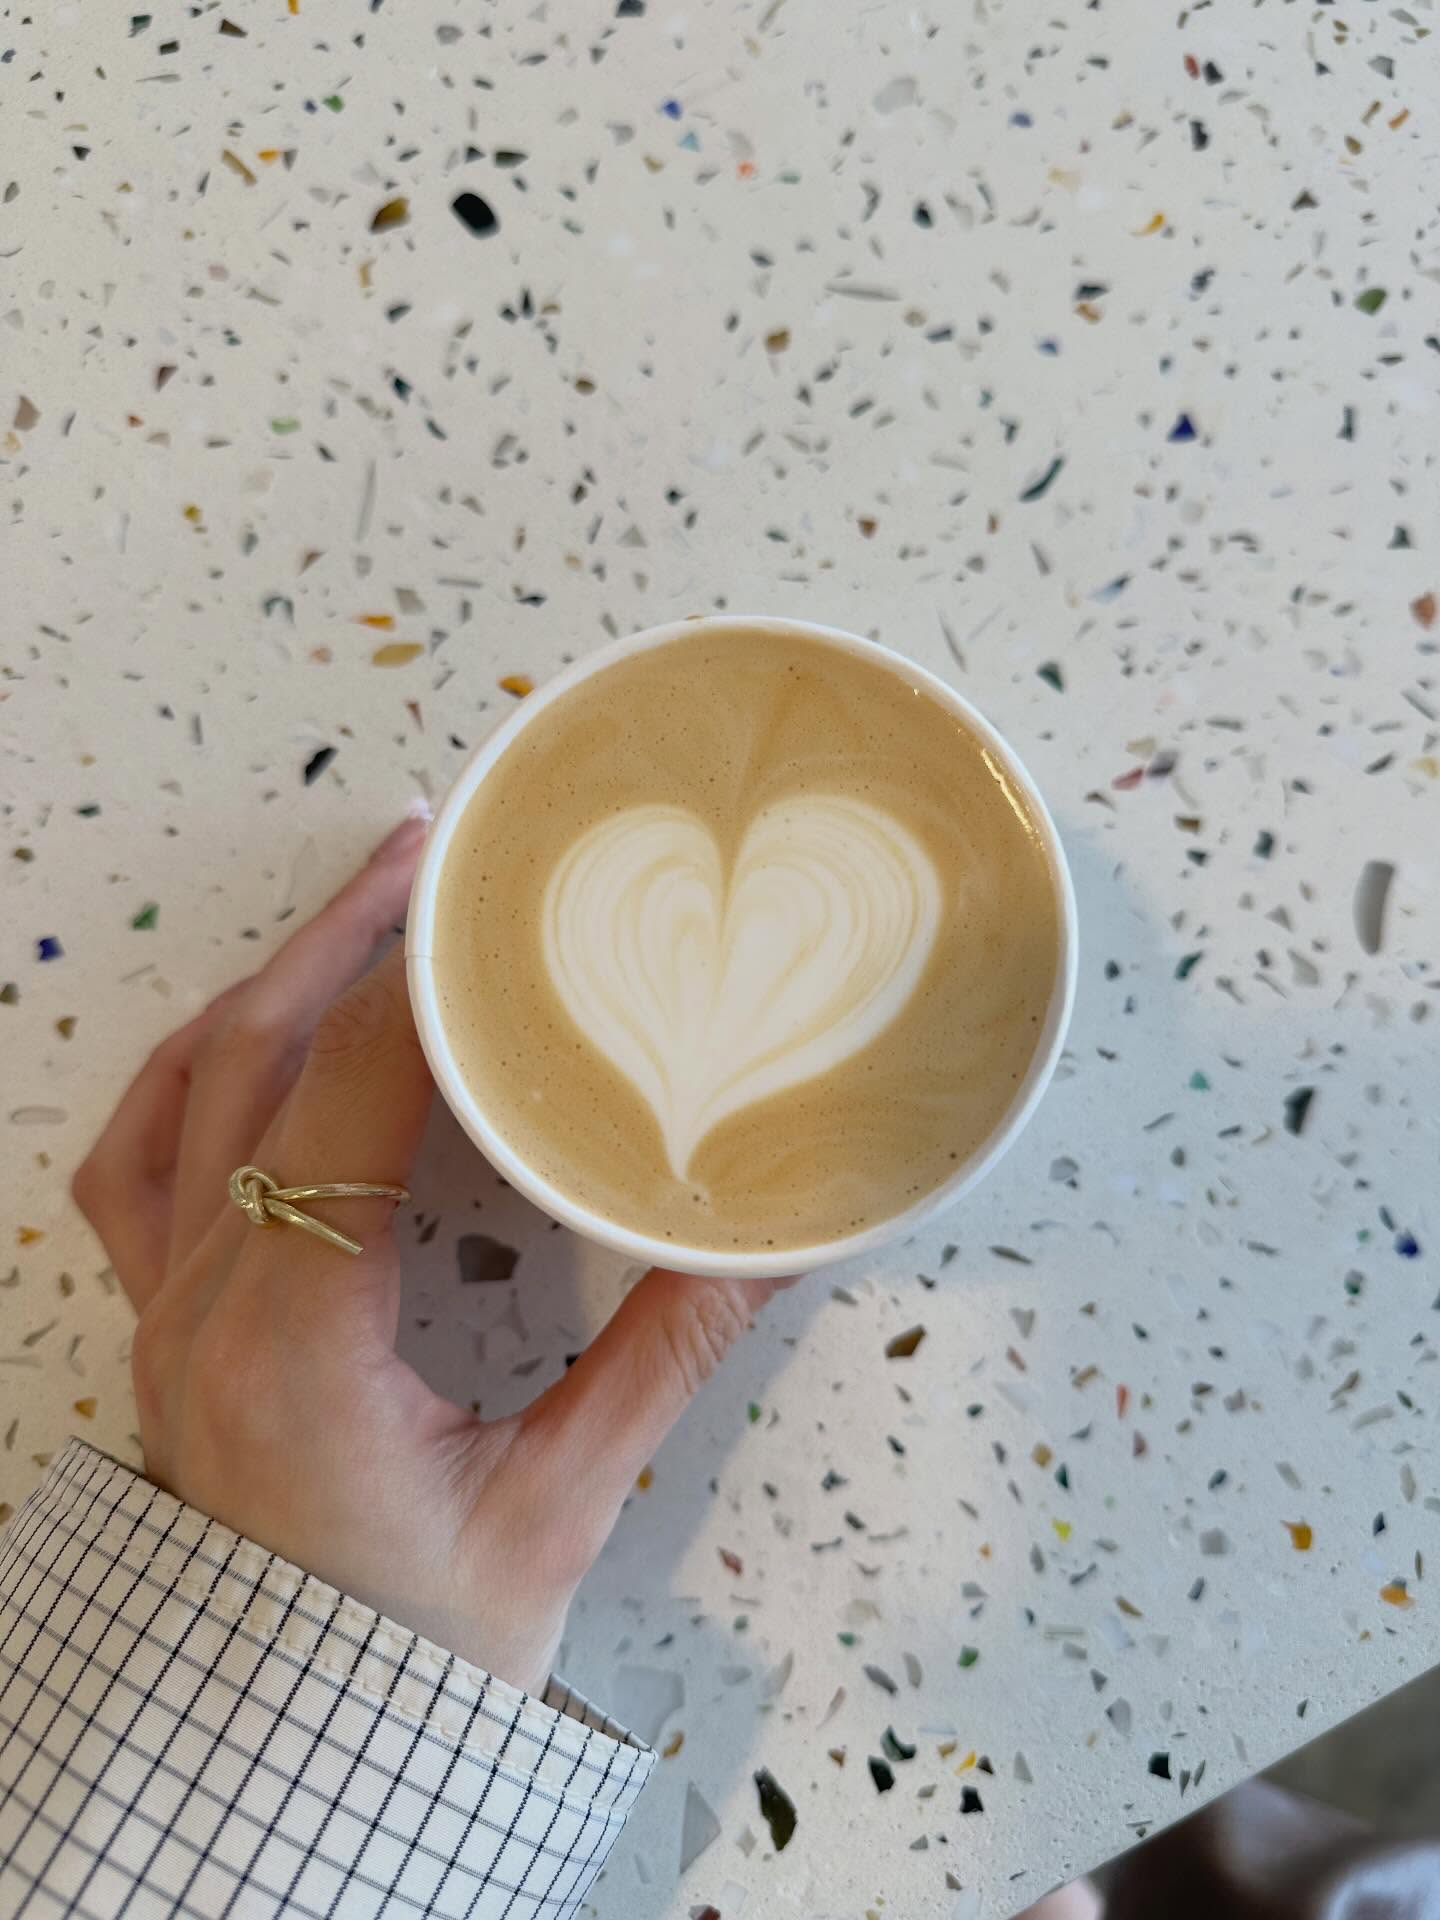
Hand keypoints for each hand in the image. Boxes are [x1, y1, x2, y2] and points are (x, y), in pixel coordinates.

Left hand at [72, 815, 793, 1695]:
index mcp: (299, 1340)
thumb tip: (770, 1243)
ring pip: (181, 1093)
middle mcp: (206, 1306)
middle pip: (251, 1058)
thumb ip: (661, 1360)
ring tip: (353, 907)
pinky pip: (133, 1165)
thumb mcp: (555, 1510)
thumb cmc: (412, 1651)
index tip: (484, 905)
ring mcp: (163, 1313)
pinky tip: (242, 1032)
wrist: (292, 1755)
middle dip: (341, 936)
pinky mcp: (161, 1328)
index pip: (348, 1102)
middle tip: (427, 848)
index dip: (417, 987)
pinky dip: (188, 1072)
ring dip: (267, 982)